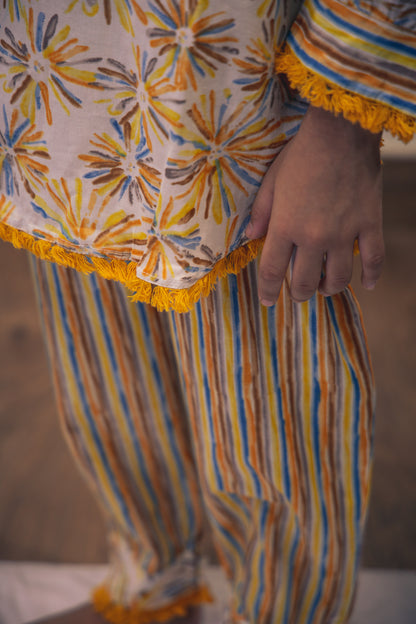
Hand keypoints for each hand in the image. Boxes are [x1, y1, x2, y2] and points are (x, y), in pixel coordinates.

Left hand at [246, 106, 383, 304]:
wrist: (341, 132)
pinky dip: (372, 275)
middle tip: (298, 293)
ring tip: (324, 287)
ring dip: (329, 288)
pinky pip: (374, 258)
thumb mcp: (272, 181)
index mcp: (286, 227)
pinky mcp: (369, 224)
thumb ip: (261, 213)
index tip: (268, 302)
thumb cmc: (302, 154)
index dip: (268, 291)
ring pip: (338, 277)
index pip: (272, 271)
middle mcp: (313, 237)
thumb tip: (250, 237)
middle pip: (304, 281)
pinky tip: (367, 284)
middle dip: (299, 293)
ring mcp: (344, 233)